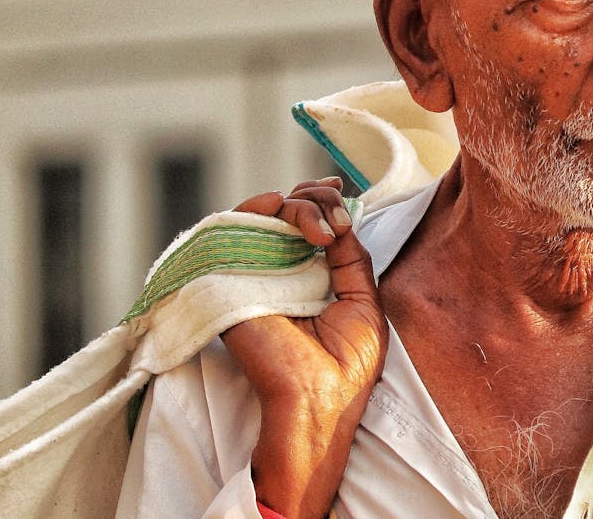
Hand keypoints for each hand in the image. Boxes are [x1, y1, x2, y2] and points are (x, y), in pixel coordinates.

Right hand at [221, 177, 387, 518]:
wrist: (317, 399)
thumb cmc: (344, 364)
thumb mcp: (363, 300)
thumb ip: (352, 258)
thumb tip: (341, 218)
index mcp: (306, 276)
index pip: (306, 221)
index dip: (321, 200)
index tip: (341, 193)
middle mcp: (275, 270)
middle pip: (285, 209)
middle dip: (315, 198)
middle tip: (337, 223)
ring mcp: (251, 272)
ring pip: (262, 212)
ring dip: (298, 204)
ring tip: (322, 229)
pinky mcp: (228, 278)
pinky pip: (232, 228)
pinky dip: (259, 210)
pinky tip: (288, 214)